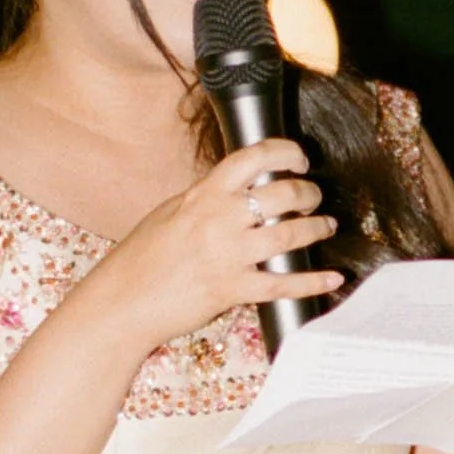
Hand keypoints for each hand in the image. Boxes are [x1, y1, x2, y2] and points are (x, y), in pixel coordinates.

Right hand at [101, 140, 342, 345]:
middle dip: (308, 193)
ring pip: (288, 235)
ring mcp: (226, 255)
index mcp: (202, 196)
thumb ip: (204, 199)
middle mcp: (218, 220)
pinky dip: (312, 281)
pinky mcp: (231, 289)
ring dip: (316, 229)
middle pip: (281, 195)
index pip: (251, 158)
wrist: (121, 301)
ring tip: (326, 227)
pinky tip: (332, 277)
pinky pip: (282, 283)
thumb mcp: (169, 213)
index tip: (299, 157)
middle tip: (315, 198)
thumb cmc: (140, 258)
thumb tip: (234, 189)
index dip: (284, 152)